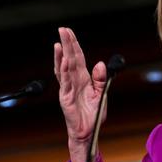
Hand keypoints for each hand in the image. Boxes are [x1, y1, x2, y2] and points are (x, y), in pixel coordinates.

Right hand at [54, 27, 106, 161]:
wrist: (88, 131)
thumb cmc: (93, 114)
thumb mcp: (101, 94)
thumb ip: (100, 79)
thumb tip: (99, 63)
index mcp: (83, 79)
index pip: (78, 58)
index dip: (74, 45)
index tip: (69, 32)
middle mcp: (74, 81)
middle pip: (69, 59)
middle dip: (66, 44)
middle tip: (62, 29)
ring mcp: (68, 89)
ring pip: (64, 68)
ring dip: (62, 55)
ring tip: (59, 42)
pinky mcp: (65, 98)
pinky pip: (65, 82)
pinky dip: (64, 71)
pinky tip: (64, 61)